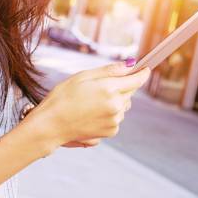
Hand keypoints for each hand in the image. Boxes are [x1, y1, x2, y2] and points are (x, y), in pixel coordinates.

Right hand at [25, 62, 148, 150]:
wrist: (51, 125)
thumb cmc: (62, 97)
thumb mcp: (83, 76)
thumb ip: (109, 70)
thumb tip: (130, 65)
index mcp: (109, 89)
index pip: (136, 80)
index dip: (142, 73)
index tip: (146, 68)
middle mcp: (116, 107)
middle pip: (129, 92)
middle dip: (122, 86)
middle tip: (101, 86)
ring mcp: (114, 121)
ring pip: (123, 106)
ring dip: (115, 101)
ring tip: (92, 101)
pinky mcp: (110, 132)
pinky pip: (116, 118)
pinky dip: (109, 113)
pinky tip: (92, 112)